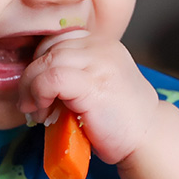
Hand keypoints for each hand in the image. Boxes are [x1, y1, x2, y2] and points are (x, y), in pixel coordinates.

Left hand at [18, 30, 160, 164]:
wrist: (148, 139)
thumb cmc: (119, 120)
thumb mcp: (96, 86)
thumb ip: (73, 73)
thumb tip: (31, 79)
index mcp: (102, 44)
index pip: (57, 39)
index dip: (39, 63)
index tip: (37, 89)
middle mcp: (101, 47)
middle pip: (48, 47)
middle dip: (31, 76)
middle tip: (31, 103)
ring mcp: (99, 63)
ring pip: (46, 61)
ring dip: (31, 87)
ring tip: (37, 111)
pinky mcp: (93, 83)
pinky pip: (51, 78)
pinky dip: (38, 94)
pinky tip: (43, 111)